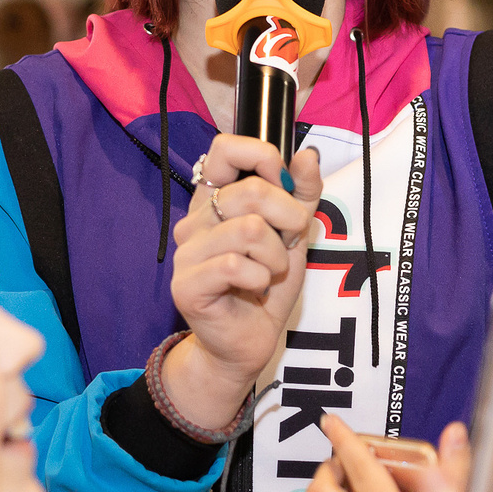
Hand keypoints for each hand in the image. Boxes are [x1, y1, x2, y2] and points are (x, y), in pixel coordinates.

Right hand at [162, 135, 321, 431]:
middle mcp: (195, 220)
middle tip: (286, 246)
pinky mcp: (186, 284)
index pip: (225, 149)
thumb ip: (302, 195)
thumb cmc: (266, 286)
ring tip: (268, 273)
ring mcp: (186, 252)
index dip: (262, 156)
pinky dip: (261, 279)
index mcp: (215, 200)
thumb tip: (307, 155)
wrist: (247, 342)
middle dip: (289, 219)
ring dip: (276, 257)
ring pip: (250, 229)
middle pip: (251, 191)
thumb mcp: (293, 234)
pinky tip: (253, 290)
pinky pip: (237, 265)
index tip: (283, 184)